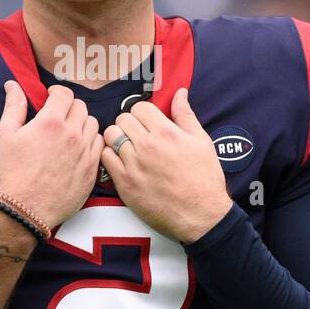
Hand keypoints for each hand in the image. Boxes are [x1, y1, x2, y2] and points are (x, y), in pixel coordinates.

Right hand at [0, 82, 104, 227]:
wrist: (25, 208)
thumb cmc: (11, 172)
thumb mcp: (4, 135)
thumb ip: (13, 106)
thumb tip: (13, 85)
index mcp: (51, 121)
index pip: (65, 93)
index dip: (57, 93)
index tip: (51, 98)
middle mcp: (72, 133)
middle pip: (80, 107)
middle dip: (68, 107)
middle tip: (58, 116)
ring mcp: (85, 152)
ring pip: (93, 124)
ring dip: (82, 123)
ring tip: (69, 131)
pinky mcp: (92, 169)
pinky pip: (100, 145)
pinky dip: (91, 141)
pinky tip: (79, 148)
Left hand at [100, 88, 232, 243]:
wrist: (201, 215)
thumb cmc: (204, 180)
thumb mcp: (202, 142)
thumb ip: (186, 115)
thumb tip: (179, 93)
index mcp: (166, 133)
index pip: (139, 107)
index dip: (142, 113)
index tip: (147, 122)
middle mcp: (147, 146)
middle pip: (122, 119)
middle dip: (129, 123)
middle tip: (137, 134)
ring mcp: (133, 165)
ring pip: (110, 136)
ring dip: (117, 138)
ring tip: (127, 146)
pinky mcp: (125, 184)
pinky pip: (105, 158)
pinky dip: (109, 155)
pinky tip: (121, 160)